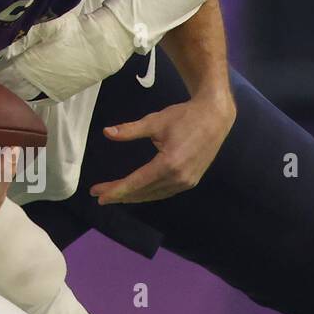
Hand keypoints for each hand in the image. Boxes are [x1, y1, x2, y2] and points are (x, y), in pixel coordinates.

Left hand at [90, 94, 235, 204]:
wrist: (215, 116)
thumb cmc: (184, 116)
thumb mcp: (155, 121)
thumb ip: (130, 130)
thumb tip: (106, 133)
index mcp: (168, 163)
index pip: (136, 182)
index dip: (115, 190)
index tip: (98, 194)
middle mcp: (178, 177)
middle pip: (143, 191)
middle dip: (120, 194)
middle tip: (99, 195)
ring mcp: (186, 182)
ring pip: (153, 195)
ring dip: (133, 197)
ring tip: (114, 195)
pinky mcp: (191, 181)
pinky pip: (164, 192)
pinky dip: (148, 194)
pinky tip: (137, 192)